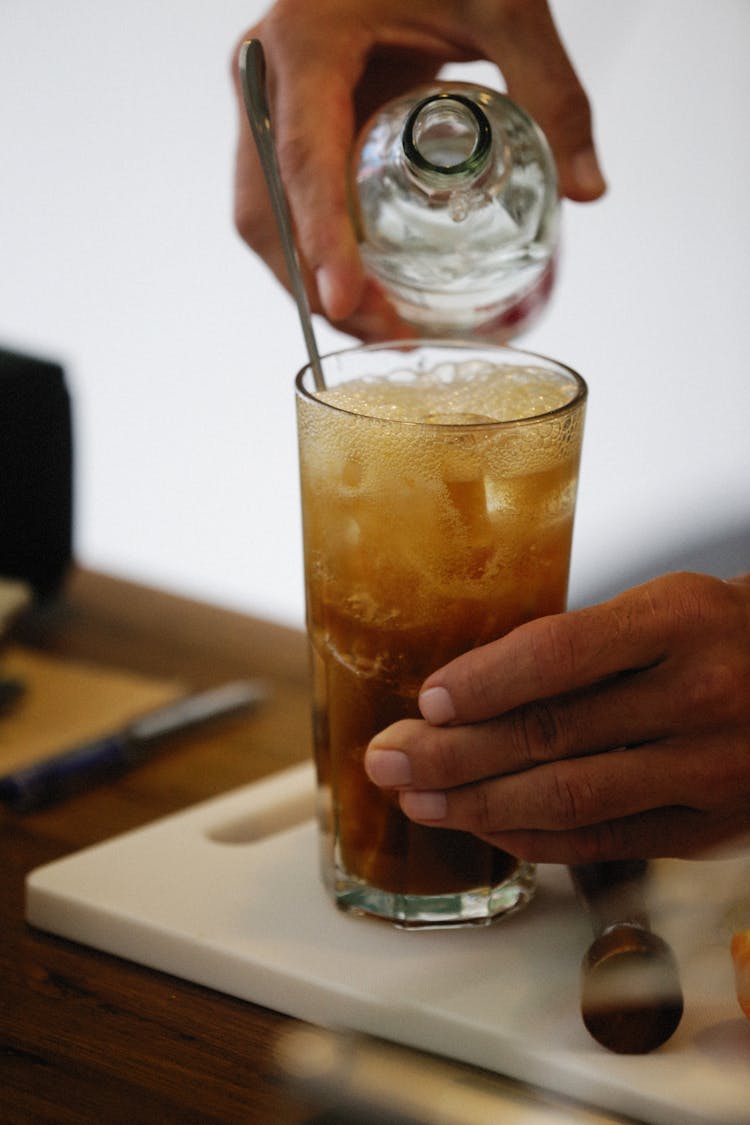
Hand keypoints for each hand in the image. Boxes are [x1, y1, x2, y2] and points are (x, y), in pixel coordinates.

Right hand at [231, 0, 604, 339]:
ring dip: (310, 283)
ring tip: (384, 326)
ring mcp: (267, 106)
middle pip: (266, 209)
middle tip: (389, 334)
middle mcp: (265, 77)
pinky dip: (317, 255)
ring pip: (264, 218)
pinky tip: (366, 288)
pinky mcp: (285, 127)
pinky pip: (285, 206)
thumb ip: (550, 91)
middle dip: (317, 284)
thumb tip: (586, 191)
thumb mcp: (506, 6)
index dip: (322, 239)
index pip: (304, 160)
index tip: (344, 303)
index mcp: (304, 40)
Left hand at [365, 572, 749, 862]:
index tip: (425, 702)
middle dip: (452, 753)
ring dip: (479, 804)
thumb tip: (465, 695)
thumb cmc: (717, 635)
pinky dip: (535, 838)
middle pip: (551, 733)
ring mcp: (711, 770)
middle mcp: (701, 694)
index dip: (482, 683)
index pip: (559, 653)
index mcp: (679, 619)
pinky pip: (605, 840)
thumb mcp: (659, 608)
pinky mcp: (712, 828)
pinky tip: (487, 827)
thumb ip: (578, 647)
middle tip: (388, 761)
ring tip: (419, 800)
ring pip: (570, 798)